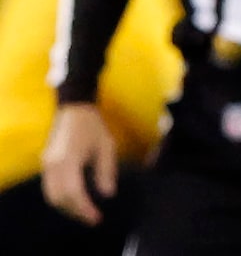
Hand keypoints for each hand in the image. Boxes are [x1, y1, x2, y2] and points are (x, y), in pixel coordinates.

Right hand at [41, 104, 118, 225]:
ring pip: (52, 196)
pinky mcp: (45, 165)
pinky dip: (61, 199)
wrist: (74, 109)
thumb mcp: (107, 146)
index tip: (97, 217)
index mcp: (69, 159)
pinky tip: (75, 201)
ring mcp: (46, 165)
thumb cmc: (93, 126)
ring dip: (67, 208)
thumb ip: (106, 171)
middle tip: (93, 218)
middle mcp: (53, 165)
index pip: (73, 193)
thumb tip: (108, 194)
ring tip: (85, 213)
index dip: (84, 209)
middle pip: (59, 199)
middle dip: (76, 212)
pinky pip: (50, 189)